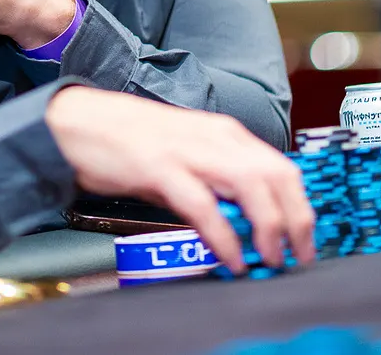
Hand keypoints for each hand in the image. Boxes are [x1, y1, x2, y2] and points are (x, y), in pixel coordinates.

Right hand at [46, 87, 314, 272]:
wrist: (76, 121)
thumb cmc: (127, 139)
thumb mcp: (183, 154)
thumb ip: (213, 182)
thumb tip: (240, 222)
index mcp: (223, 132)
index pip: (281, 166)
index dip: (300, 205)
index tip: (304, 238)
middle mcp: (214, 137)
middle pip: (277, 176)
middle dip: (296, 220)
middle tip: (297, 256)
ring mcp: (188, 150)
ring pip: (251, 186)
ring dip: (269, 228)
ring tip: (269, 259)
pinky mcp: (160, 167)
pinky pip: (204, 206)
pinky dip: (223, 236)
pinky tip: (229, 258)